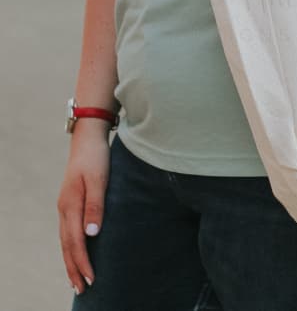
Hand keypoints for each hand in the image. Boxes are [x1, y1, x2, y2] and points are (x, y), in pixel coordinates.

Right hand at [57, 126, 110, 294]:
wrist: (87, 139)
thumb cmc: (96, 157)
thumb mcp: (99, 180)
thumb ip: (96, 206)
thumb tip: (92, 235)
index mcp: (71, 205)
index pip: (76, 242)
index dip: (83, 262)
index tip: (91, 280)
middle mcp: (64, 209)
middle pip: (67, 246)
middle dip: (74, 268)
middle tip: (82, 290)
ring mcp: (65, 206)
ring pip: (65, 240)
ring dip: (71, 261)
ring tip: (77, 279)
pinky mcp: (70, 202)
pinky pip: (68, 231)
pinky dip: (70, 247)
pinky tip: (76, 252)